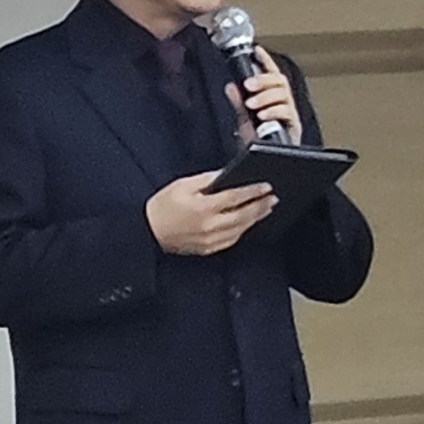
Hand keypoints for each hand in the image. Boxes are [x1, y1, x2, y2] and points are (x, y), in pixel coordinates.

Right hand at [150, 167, 276, 256]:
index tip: (266, 186)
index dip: (253, 191)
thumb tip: (227, 175)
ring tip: (266, 208)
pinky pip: (232, 240)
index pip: (235, 197)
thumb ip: (207, 180)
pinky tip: (248, 222)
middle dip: (260, 206)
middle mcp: (209, 226)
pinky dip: (243, 230)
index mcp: (203, 208)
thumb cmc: (163, 206)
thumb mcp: (183, 185)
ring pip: (240, 229)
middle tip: (273, 197)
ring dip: (256, 218)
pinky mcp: (209, 249)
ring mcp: (210, 240)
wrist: (149, 231)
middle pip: (243, 216)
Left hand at [229, 53, 305, 143]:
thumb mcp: (245, 119)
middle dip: (264, 80)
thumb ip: (239, 102)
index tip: (257, 51)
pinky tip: (262, 115)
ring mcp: (290, 114)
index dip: (266, 61)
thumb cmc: (259, 141)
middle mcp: (284, 103)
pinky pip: (287, 113)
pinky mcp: (294, 126)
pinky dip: (273, 111)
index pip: (272, 74)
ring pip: (284, 95)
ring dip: (266, 96)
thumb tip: (231, 86)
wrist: (263, 163)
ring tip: (252, 103)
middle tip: (249, 85)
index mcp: (273, 98)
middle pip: (280, 81)